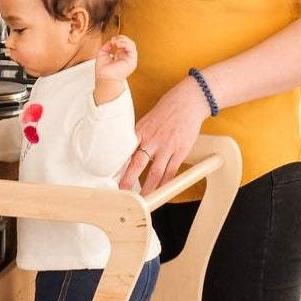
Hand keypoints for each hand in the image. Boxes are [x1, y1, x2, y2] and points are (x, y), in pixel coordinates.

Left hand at [95, 35, 136, 84]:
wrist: (104, 78)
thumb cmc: (102, 70)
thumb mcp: (102, 53)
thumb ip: (107, 46)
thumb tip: (112, 41)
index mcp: (120, 56)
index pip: (123, 44)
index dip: (118, 39)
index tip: (111, 40)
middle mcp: (126, 58)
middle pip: (128, 43)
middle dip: (121, 38)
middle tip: (114, 39)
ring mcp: (130, 59)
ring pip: (131, 44)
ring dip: (123, 40)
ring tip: (116, 41)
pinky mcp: (132, 61)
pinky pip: (132, 48)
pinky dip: (125, 44)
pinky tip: (119, 44)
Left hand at [119, 76, 208, 193]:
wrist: (189, 101)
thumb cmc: (168, 108)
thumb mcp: (148, 119)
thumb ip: (141, 135)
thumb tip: (132, 149)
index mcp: (141, 131)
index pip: (126, 152)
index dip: (119, 166)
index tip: (111, 176)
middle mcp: (152, 140)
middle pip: (137, 164)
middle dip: (128, 180)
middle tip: (122, 192)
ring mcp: (167, 146)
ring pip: (155, 172)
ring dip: (148, 187)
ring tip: (143, 199)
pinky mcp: (180, 150)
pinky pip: (171, 171)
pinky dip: (166, 183)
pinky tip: (162, 190)